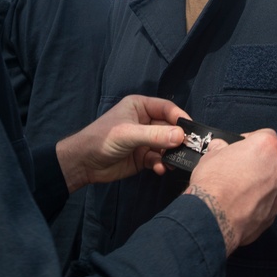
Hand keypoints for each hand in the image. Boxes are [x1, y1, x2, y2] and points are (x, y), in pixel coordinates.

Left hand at [55, 95, 188, 192]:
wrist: (84, 163)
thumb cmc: (102, 139)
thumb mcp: (129, 134)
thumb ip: (155, 135)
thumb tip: (181, 136)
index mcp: (140, 106)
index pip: (167, 108)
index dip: (180, 118)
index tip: (192, 130)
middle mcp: (144, 121)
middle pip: (170, 128)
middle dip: (178, 140)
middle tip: (189, 150)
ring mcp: (145, 140)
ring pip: (166, 145)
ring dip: (171, 154)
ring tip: (173, 163)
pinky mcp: (143, 156)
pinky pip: (159, 158)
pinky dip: (161, 164)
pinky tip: (159, 169)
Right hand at [184, 129, 276, 255]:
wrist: (215, 218)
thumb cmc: (214, 184)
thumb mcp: (210, 156)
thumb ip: (220, 149)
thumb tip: (219, 148)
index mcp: (266, 147)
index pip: (265, 135)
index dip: (250, 141)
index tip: (239, 148)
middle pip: (271, 161)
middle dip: (256, 164)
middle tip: (236, 170)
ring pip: (271, 183)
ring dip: (258, 184)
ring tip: (236, 191)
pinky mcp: (275, 213)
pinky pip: (268, 202)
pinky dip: (257, 202)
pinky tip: (239, 205)